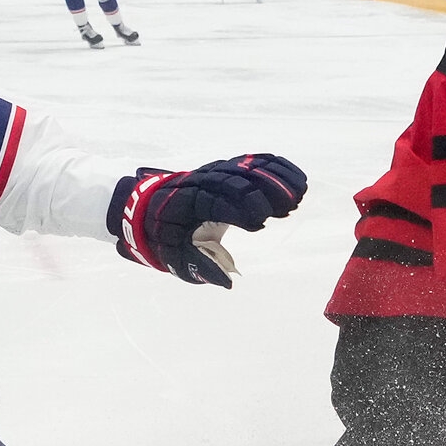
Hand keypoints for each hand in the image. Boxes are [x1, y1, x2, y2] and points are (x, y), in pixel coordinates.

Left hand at [113, 154, 308, 287]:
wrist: (147, 209)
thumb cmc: (166, 239)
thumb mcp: (178, 259)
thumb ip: (203, 268)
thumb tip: (229, 284)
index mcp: (189, 204)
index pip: (217, 201)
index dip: (239, 209)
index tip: (260, 222)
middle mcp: (202, 182)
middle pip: (236, 180)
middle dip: (263, 192)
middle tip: (288, 208)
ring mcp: (214, 171)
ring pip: (247, 167)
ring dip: (274, 179)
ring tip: (299, 193)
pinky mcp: (224, 168)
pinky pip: (252, 162)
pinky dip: (275, 168)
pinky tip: (296, 179)